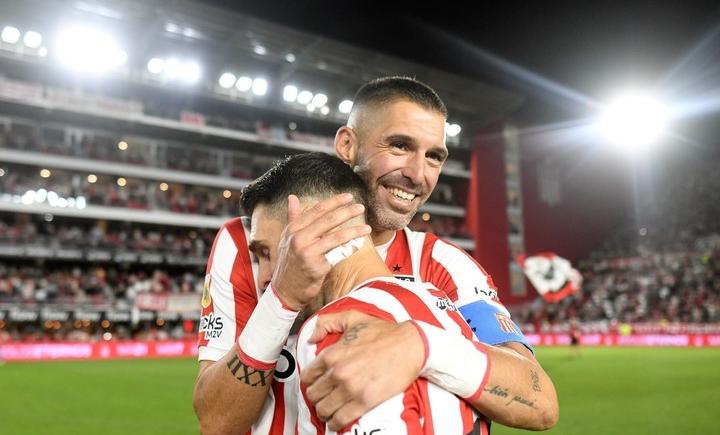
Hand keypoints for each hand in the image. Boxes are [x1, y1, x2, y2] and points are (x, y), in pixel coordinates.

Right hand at [271, 194, 370, 309]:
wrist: (284, 291)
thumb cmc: (289, 263)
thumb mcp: (287, 239)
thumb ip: (293, 218)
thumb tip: (293, 197)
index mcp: (293, 229)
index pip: (316, 210)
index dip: (334, 202)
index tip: (348, 197)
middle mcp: (298, 238)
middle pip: (328, 220)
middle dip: (347, 212)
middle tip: (360, 208)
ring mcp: (307, 252)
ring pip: (336, 237)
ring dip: (354, 231)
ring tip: (367, 228)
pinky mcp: (316, 267)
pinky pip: (338, 254)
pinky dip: (350, 248)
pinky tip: (359, 244)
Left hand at [301, 311, 424, 430]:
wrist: (409, 345)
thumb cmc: (383, 332)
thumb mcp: (352, 318)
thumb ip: (326, 323)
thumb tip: (311, 338)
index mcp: (332, 354)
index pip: (307, 376)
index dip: (310, 382)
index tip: (316, 385)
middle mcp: (337, 372)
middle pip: (313, 395)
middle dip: (316, 398)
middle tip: (323, 398)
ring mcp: (350, 388)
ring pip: (323, 410)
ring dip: (324, 412)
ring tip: (330, 411)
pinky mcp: (364, 402)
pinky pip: (340, 420)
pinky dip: (335, 423)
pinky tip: (337, 421)